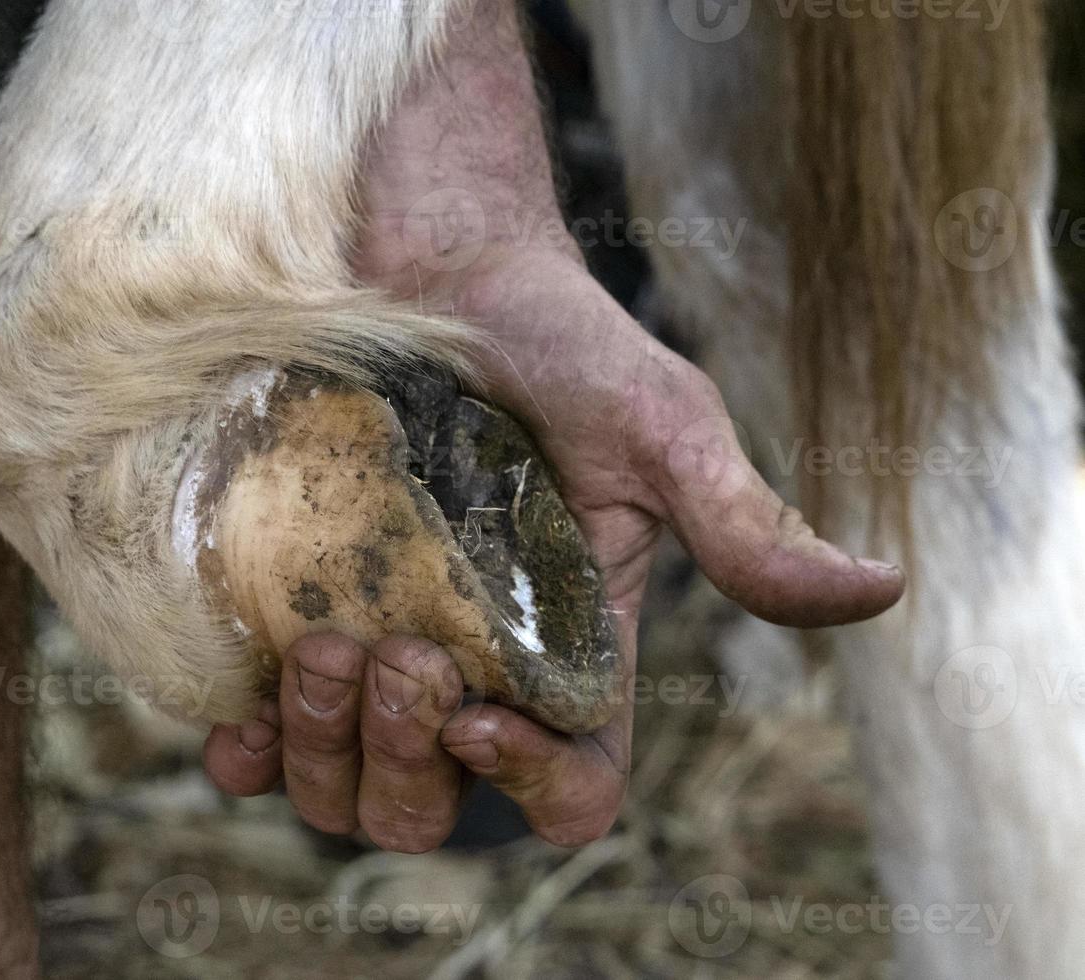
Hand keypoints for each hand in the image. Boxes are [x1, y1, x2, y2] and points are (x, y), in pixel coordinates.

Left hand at [202, 0, 903, 849]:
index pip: (575, 783)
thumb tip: (884, 587)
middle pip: (442, 803)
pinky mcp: (296, 616)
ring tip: (315, 649)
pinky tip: (233, 727)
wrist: (431, 273)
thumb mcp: (660, 427)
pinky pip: (265, 740)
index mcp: (574, 646)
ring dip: (324, 753)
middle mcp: (476, 667)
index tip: (476, 713)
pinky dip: (249, 755)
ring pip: (346, 789)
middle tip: (385, 653)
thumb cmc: (558, 345)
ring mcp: (380, 649)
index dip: (535, 785)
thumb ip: (743, 523)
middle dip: (405, 762)